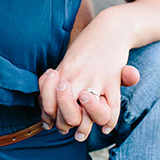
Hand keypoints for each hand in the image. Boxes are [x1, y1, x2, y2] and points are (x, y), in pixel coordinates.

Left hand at [40, 11, 123, 128]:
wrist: (110, 27)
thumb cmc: (87, 47)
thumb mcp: (68, 62)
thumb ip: (55, 84)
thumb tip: (60, 109)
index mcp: (62, 73)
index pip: (48, 103)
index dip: (48, 116)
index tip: (48, 122)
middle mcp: (75, 78)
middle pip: (66, 113)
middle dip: (64, 124)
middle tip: (64, 127)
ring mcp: (94, 79)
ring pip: (85, 113)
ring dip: (83, 125)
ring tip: (81, 131)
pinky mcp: (112, 80)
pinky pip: (111, 109)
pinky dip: (108, 122)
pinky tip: (104, 128)